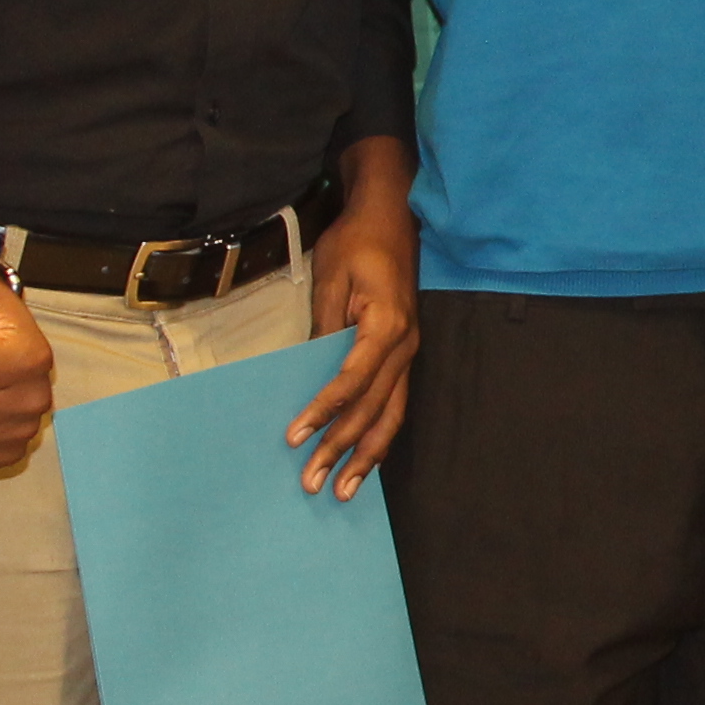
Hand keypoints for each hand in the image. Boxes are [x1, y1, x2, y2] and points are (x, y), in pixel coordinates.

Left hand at [292, 135, 419, 495]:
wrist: (392, 215)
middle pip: (374, 410)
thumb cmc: (357, 242)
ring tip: (346, 490)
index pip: (351, 382)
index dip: (322, 412)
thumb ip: (324, 329)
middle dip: (342, 450)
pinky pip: (396, 403)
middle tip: (313, 483)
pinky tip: (367, 459)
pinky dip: (380, 435)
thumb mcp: (331, 280)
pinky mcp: (405, 352)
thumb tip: (307, 374)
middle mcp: (405, 346)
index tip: (294, 438)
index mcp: (386, 326)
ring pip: (392, 415)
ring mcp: (410, 351)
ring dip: (368, 455)